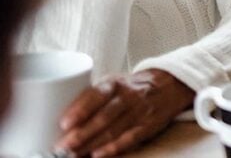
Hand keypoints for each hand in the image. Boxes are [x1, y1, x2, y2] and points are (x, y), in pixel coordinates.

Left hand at [56, 69, 193, 156]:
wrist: (166, 86)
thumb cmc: (129, 87)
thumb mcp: (113, 83)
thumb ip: (91, 97)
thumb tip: (60, 118)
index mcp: (115, 83)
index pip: (96, 95)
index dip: (80, 110)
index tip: (64, 124)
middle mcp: (128, 96)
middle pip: (103, 117)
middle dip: (81, 134)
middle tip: (63, 147)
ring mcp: (140, 111)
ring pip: (114, 130)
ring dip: (92, 144)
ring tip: (74, 154)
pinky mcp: (148, 125)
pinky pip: (130, 138)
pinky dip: (113, 148)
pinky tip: (98, 155)